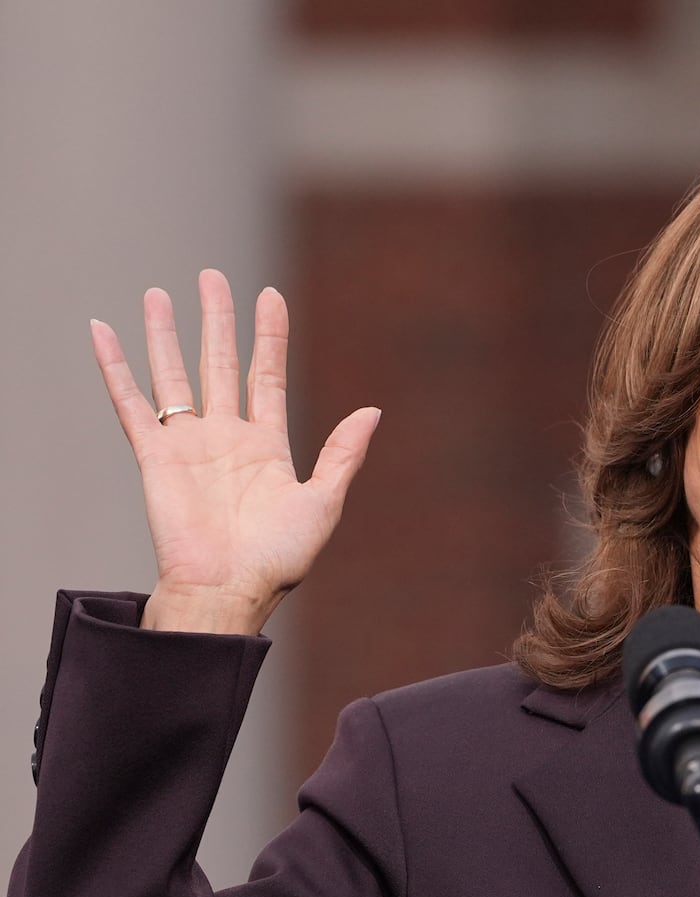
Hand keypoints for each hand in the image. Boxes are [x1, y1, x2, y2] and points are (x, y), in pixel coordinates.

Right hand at [91, 269, 379, 633]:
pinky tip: (103, 333)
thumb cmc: (277, 560)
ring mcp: (189, 445)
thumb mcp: (324, 502)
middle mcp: (226, 438)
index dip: (268, 336)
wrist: (228, 592)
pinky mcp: (155, 456)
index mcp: (267, 447)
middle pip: (220, 363)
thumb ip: (344, 454)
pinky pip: (131, 404)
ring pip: (174, 375)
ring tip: (160, 292)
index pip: (267, 376)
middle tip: (212, 277)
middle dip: (217, 320)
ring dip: (166, 334)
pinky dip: (115, 368)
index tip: (269, 295)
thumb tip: (373, 410)